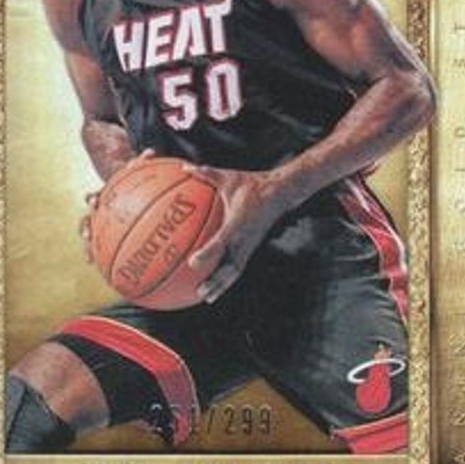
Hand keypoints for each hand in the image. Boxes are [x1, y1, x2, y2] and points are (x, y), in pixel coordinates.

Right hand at [78, 148, 155, 262]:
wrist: (124, 184)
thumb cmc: (135, 180)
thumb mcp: (136, 171)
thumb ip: (140, 163)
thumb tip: (150, 151)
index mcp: (104, 195)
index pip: (94, 196)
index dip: (92, 199)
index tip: (92, 203)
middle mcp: (100, 209)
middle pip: (88, 220)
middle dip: (86, 228)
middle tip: (87, 236)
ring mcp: (103, 221)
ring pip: (93, 235)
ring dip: (90, 246)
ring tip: (89, 258)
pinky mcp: (108, 233)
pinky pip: (108, 247)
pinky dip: (108, 257)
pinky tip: (111, 269)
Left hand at [185, 164, 287, 303]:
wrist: (280, 193)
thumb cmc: (251, 184)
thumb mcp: (228, 177)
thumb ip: (206, 173)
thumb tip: (184, 166)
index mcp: (237, 223)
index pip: (222, 241)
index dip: (209, 253)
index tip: (193, 262)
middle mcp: (244, 238)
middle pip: (230, 267)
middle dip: (216, 280)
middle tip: (199, 291)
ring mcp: (249, 245)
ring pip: (235, 271)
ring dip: (221, 285)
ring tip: (206, 297)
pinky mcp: (251, 248)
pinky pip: (237, 266)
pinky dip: (226, 278)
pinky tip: (214, 285)